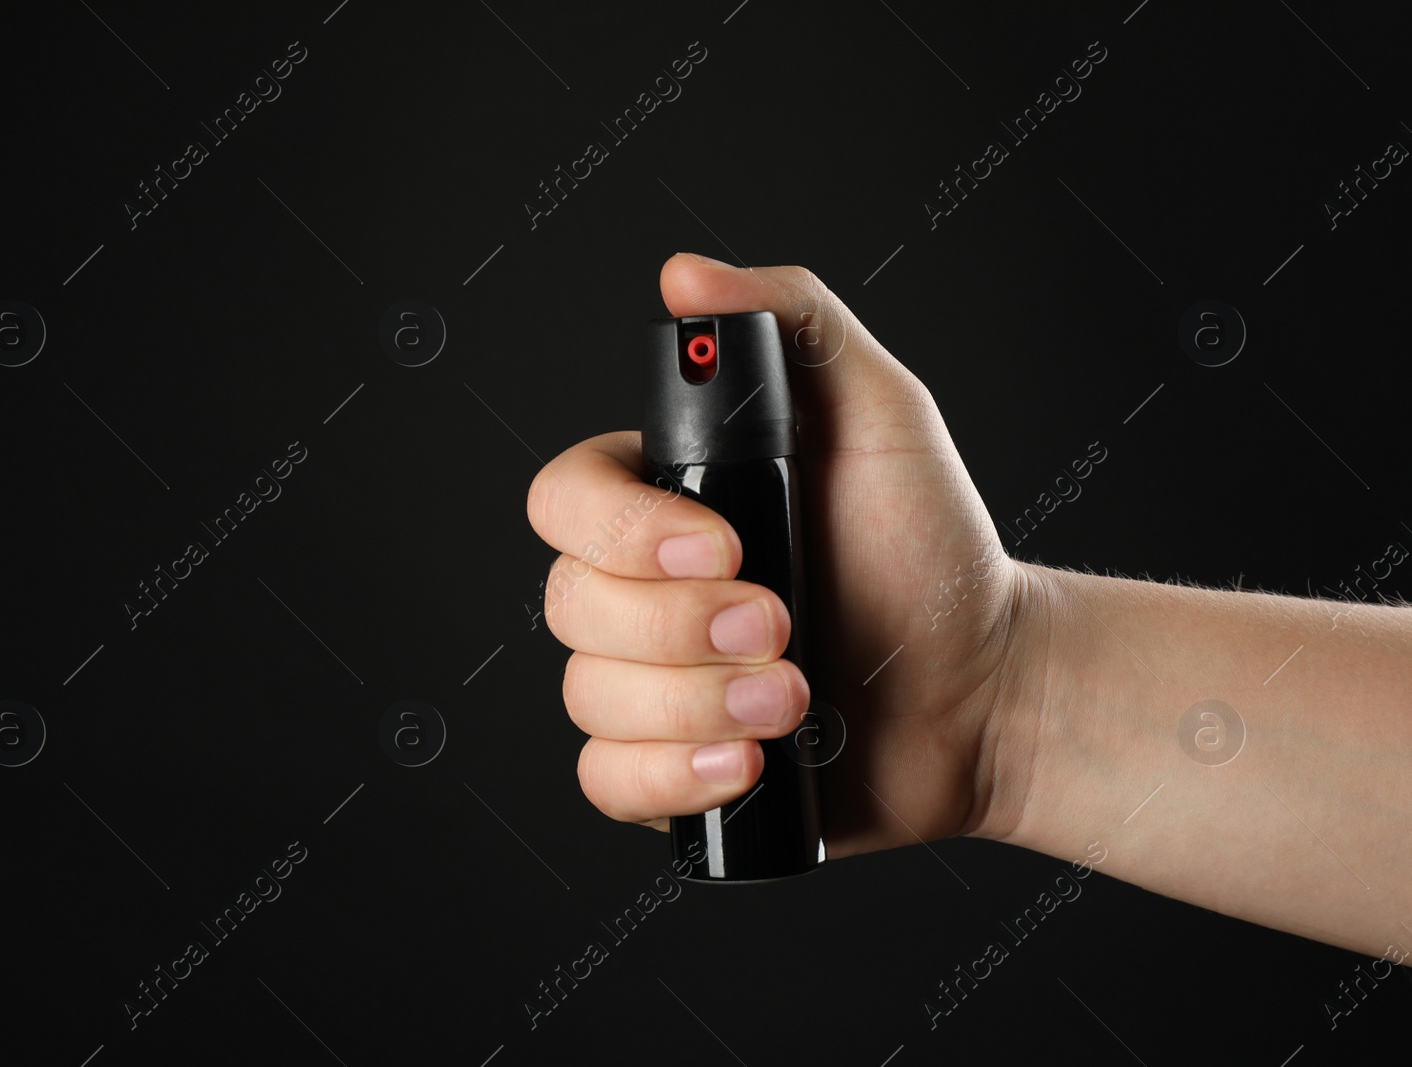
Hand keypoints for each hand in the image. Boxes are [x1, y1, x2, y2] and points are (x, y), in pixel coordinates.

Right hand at [526, 254, 1039, 859]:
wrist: (984, 690)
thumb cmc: (931, 550)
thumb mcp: (882, 411)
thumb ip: (794, 322)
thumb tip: (684, 275)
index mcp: (668, 502)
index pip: (566, 500)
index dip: (623, 530)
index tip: (728, 543)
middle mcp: (642, 590)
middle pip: (568, 603)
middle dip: (680, 627)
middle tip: (786, 626)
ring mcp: (650, 683)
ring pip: (587, 694)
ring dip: (695, 705)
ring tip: (797, 702)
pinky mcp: (668, 768)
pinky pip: (605, 780)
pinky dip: (669, 779)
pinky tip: (748, 764)